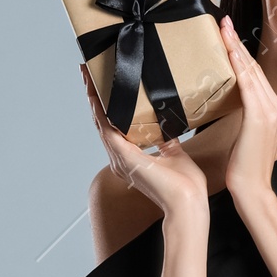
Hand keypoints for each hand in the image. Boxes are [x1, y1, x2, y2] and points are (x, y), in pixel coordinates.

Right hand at [81, 65, 209, 221]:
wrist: (188, 202)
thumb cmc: (185, 186)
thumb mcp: (175, 153)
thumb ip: (166, 139)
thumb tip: (169, 123)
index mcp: (130, 158)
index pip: (113, 126)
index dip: (106, 105)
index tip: (102, 85)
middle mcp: (120, 159)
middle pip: (102, 122)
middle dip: (94, 97)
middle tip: (88, 73)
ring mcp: (121, 159)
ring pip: (101, 123)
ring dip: (93, 99)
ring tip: (88, 78)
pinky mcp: (125, 158)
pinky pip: (108, 130)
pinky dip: (101, 112)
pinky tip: (97, 96)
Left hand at [218, 15, 276, 207]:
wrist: (252, 190)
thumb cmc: (243, 168)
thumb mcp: (244, 137)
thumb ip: (243, 118)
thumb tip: (226, 104)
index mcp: (274, 110)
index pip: (254, 75)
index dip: (241, 53)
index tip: (227, 35)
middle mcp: (276, 106)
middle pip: (254, 68)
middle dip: (236, 43)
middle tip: (222, 21)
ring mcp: (271, 111)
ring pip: (251, 72)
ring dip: (235, 48)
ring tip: (222, 28)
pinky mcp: (260, 117)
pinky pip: (248, 85)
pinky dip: (238, 66)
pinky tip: (229, 52)